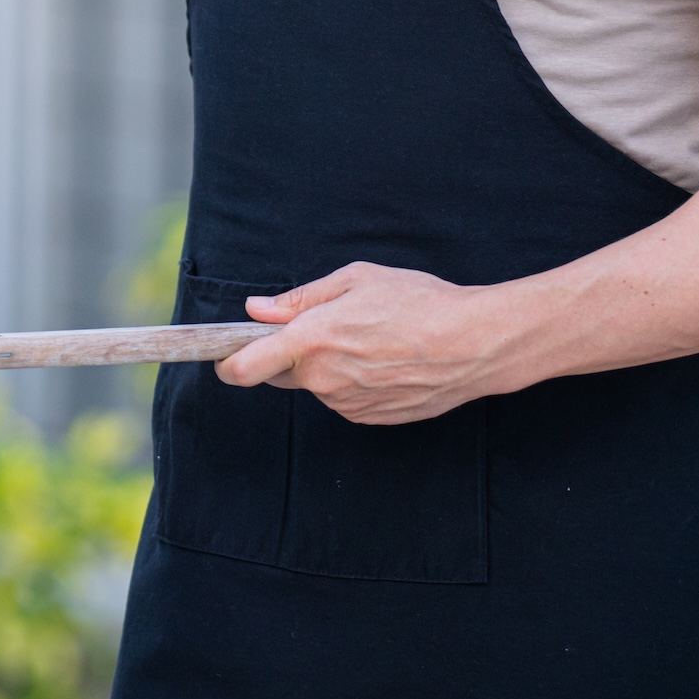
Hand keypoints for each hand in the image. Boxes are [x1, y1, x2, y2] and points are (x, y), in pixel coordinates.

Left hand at [214, 262, 520, 424]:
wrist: (475, 344)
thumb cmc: (419, 303)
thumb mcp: (356, 280)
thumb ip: (299, 299)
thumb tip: (257, 309)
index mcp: (310, 341)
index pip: (245, 367)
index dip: (226, 364)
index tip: (223, 359)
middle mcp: (323, 379)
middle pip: (280, 375)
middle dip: (287, 356)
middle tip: (325, 329)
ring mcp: (346, 403)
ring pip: (317, 385)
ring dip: (328, 367)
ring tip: (372, 340)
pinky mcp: (370, 418)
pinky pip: (345, 399)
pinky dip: (354, 382)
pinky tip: (386, 361)